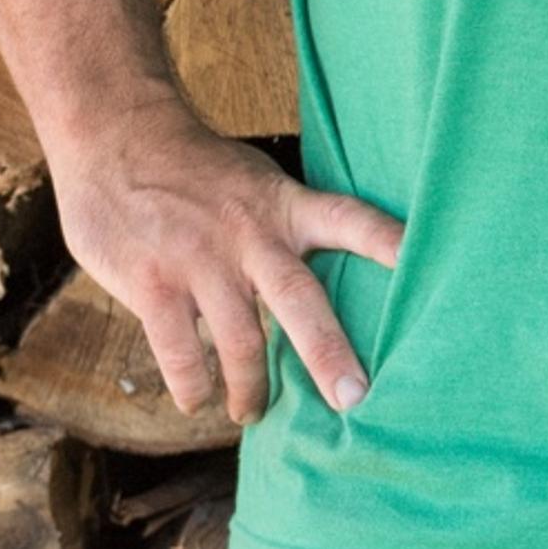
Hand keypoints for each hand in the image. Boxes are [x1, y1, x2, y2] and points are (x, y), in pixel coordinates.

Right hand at [49, 96, 404, 421]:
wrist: (114, 135)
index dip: (391, 243)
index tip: (433, 266)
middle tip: (355, 398)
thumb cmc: (195, 169)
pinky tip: (196, 400)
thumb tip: (332, 277)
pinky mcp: (152, 284)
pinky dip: (191, 385)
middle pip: (300, 300)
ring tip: (253, 413)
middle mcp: (250, 235)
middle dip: (328, 354)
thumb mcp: (256, 184)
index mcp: (284, 206)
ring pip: (240, 342)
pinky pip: (179, 352)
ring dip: (251, 388)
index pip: (352, 220)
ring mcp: (200, 261)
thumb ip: (288, 227)